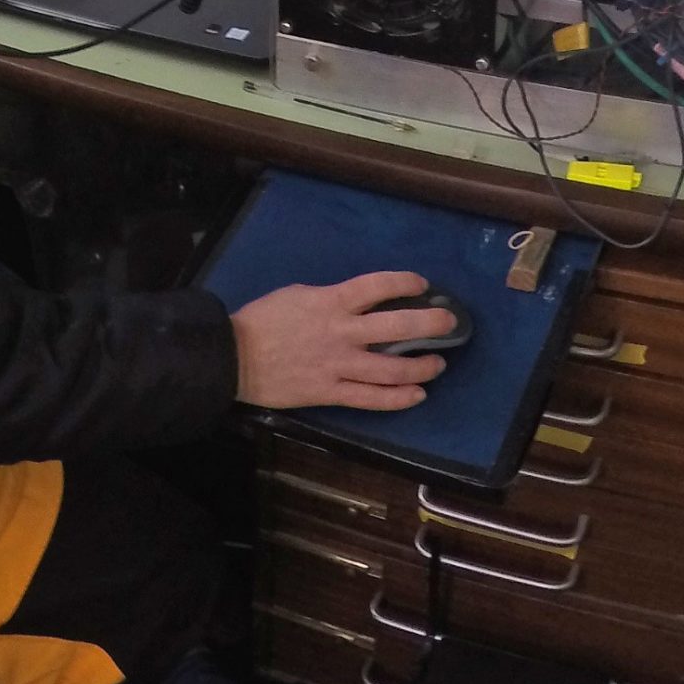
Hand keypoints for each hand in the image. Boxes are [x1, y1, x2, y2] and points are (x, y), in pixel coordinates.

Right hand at [230, 271, 454, 411]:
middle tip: (449, 322)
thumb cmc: (264, 319)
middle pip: (397, 328)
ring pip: (391, 369)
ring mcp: (338, 366)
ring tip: (438, 363)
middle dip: (429, 323)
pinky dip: (399, 398)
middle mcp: (341, 333)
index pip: (377, 286)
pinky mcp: (331, 393)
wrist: (234, 357)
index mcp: (331, 301)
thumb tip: (358, 303)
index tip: (422, 285)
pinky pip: (372, 399)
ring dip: (421, 366)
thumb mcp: (299, 294)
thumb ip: (331, 299)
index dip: (405, 284)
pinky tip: (418, 394)